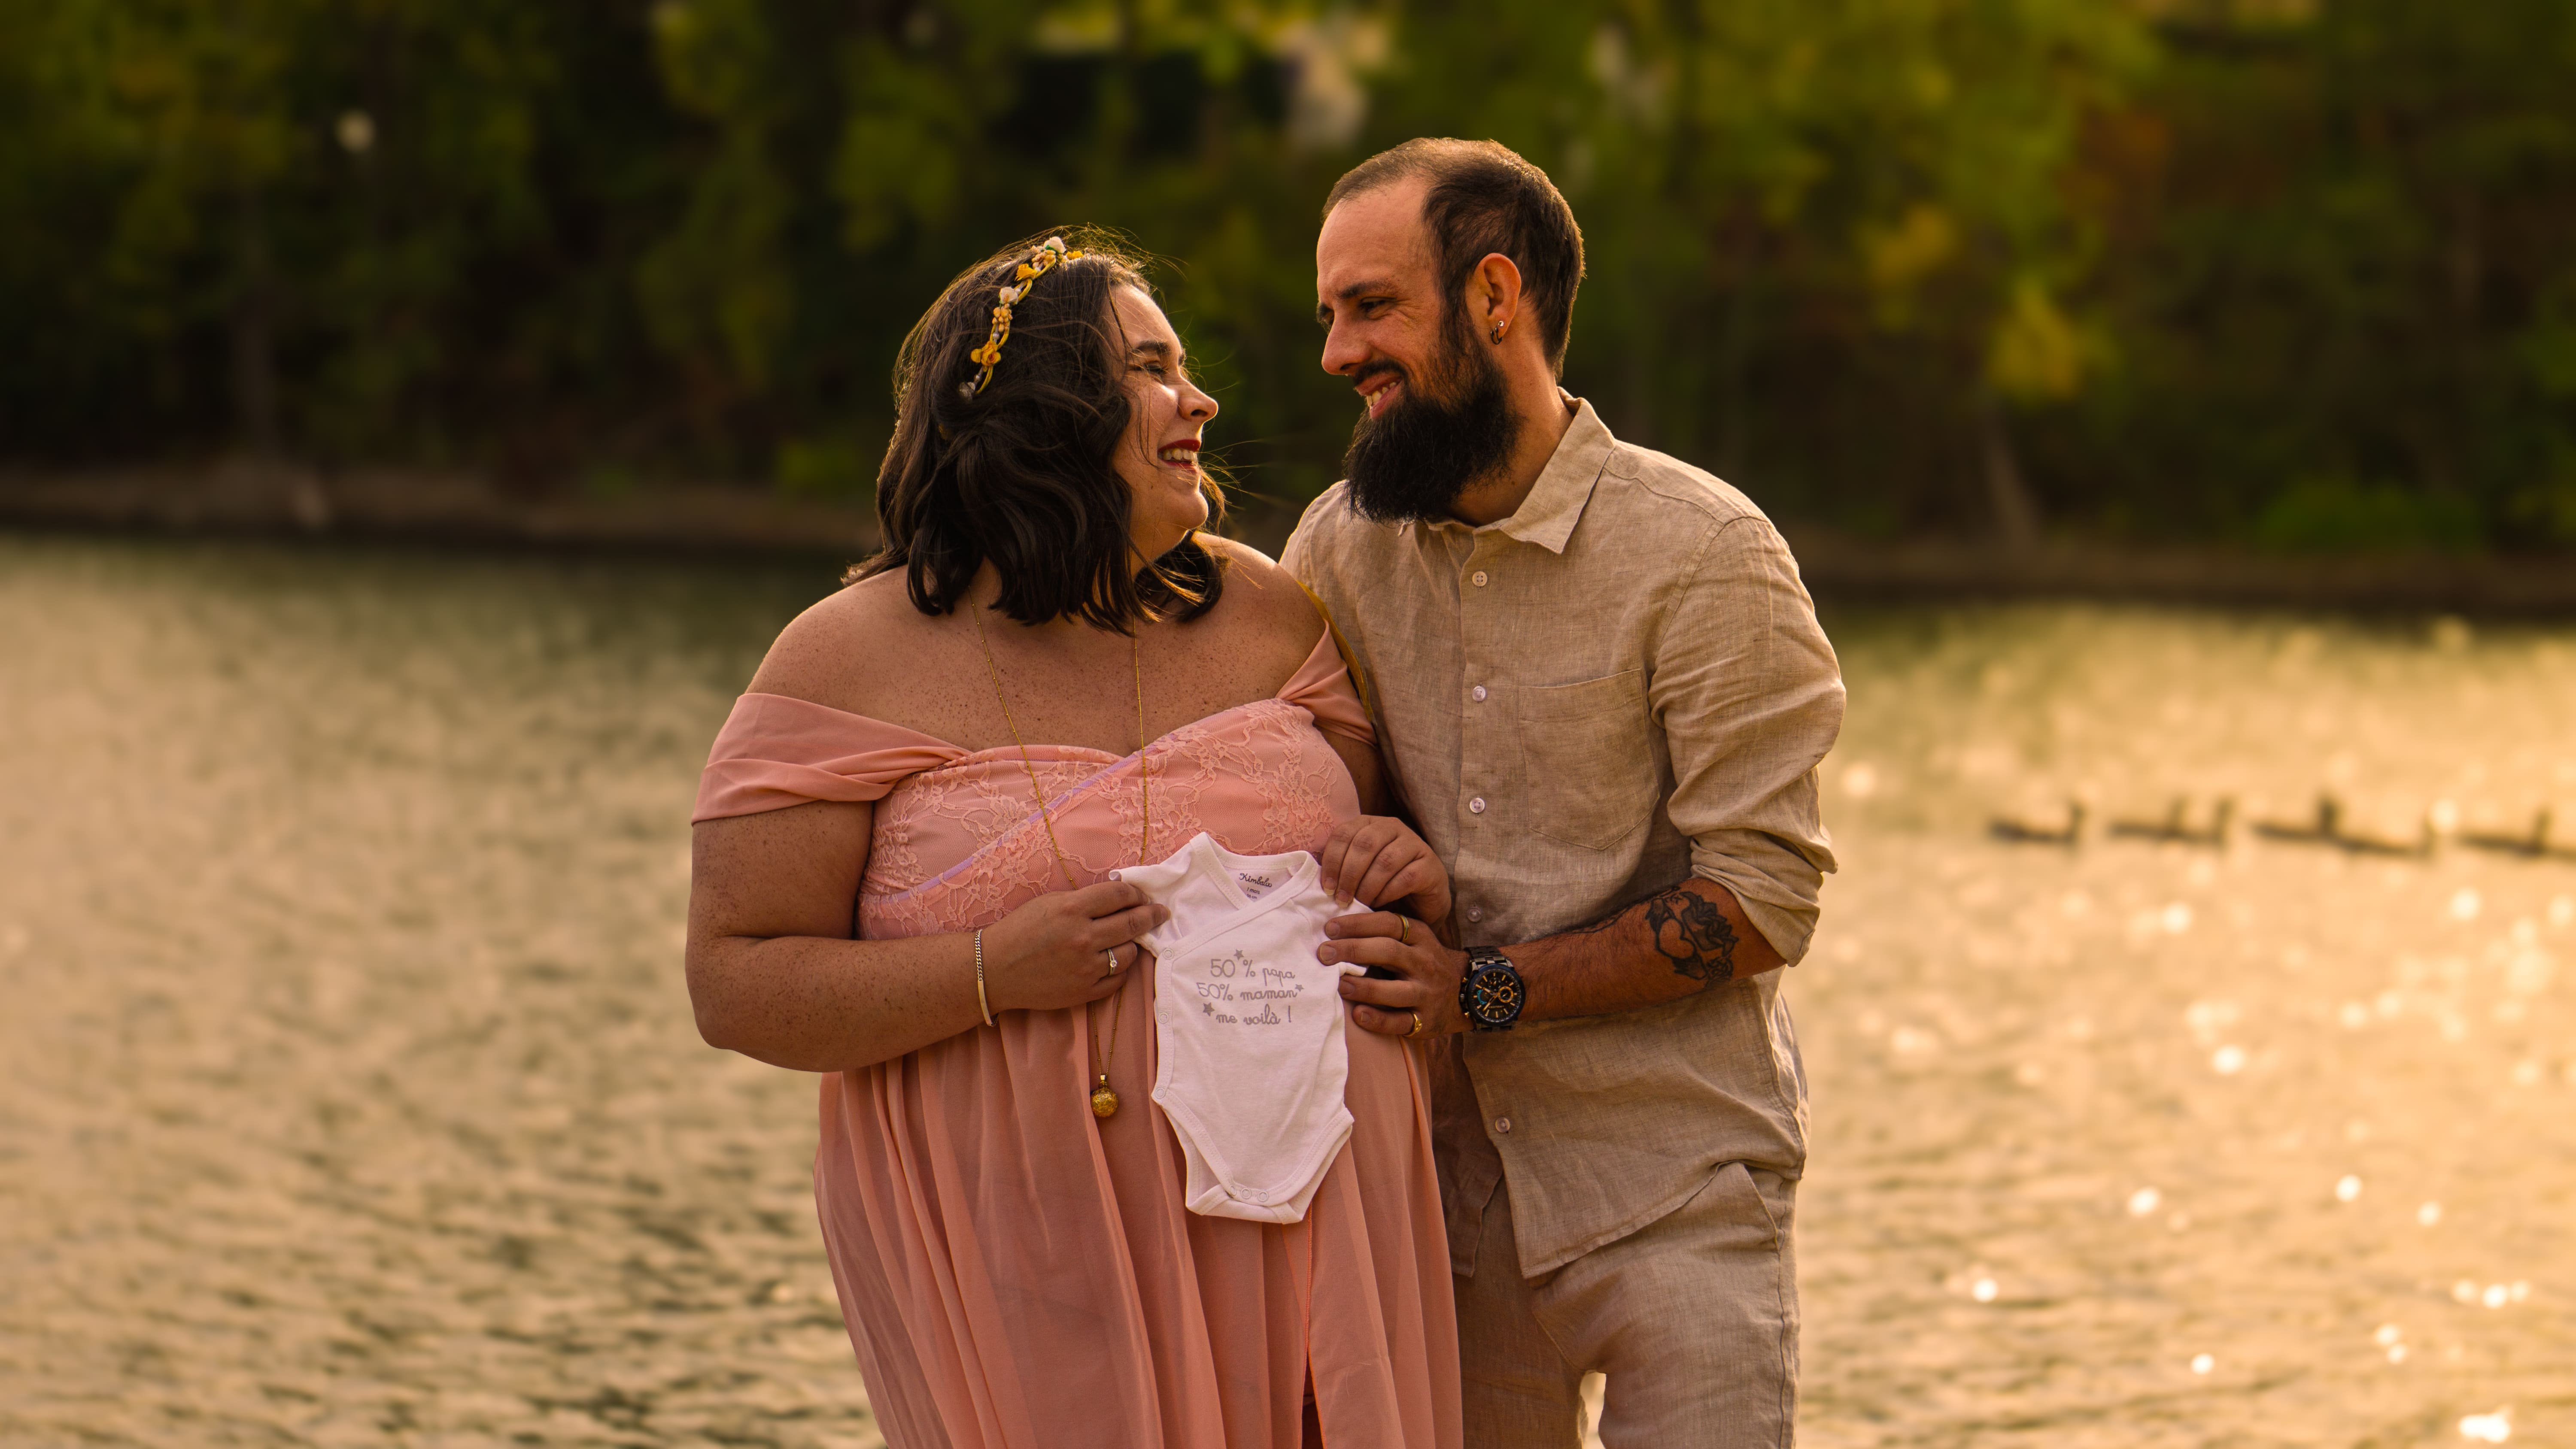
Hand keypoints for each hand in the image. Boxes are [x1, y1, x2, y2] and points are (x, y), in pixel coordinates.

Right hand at [981, 881, 1164, 1013]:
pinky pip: (1118, 979)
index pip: (1119, 895)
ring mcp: (1085, 968)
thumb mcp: (1049, 903)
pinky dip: (1120, 969)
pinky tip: (1114, 962)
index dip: (1136, 893)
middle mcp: (1082, 938)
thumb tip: (1119, 896)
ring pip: (1129, 953)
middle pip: (1132, 922)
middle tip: (1161, 912)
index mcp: (1072, 909)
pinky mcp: (1084, 991)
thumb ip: (1084, 900)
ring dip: (1132, 945)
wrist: (995, 969)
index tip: (1143, 895)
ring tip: (1128, 940)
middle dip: (1152, 915)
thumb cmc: (1020, 931)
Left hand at [1317, 815, 1452, 924]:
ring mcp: (1414, 843)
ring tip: (1358, 904)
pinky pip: (1405, 877)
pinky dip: (1387, 893)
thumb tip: (1311, 874)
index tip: (1325, 888)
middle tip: (1340, 899)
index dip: (1332, 861)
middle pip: (1363, 844)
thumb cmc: (1382, 886)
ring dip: (1366, 886)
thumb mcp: (1357, 873)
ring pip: (1384, 861)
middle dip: (1348, 874)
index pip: (1344, 833)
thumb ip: (1339, 867)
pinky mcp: (1430, 864)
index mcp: (1369, 824)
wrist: (1420, 901)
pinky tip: (1379, 905)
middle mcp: (1392, 827)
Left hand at [1320, 911, 1468, 1037]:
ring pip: (1394, 990)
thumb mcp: (1414, 940)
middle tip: (1323, 953)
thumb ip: (1383, 933)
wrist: (1465, 993)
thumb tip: (1336, 927)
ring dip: (1364, 987)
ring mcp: (1426, 993)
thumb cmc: (1423, 962)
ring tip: (1339, 985)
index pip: (1388, 924)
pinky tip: (1358, 1015)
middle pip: (1389, 952)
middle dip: (1353, 950)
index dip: (1358, 924)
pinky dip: (1378, 1020)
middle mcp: (1424, 963)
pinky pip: (1400, 1022)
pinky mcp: (1425, 1021)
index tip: (1329, 928)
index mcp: (1420, 937)